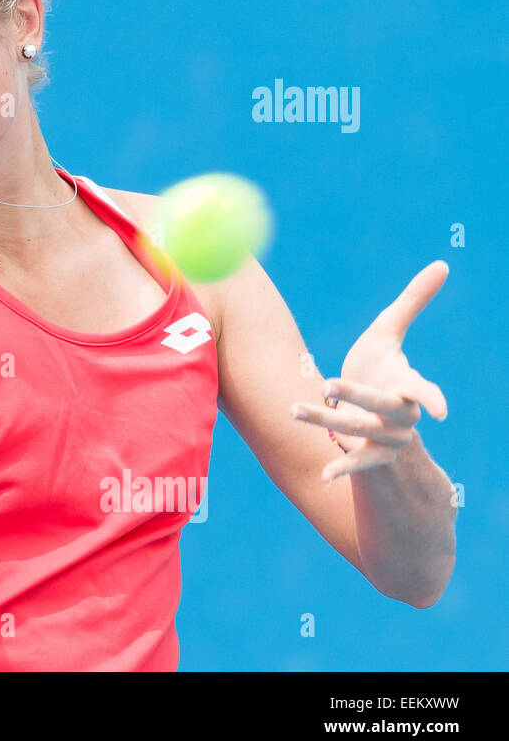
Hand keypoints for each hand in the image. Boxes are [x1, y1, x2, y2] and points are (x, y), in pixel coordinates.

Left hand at [291, 260, 449, 483]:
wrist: (372, 410)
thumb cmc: (380, 366)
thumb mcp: (389, 332)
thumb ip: (412, 301)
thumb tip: (443, 263)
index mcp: (408, 386)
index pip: (422, 390)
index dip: (432, 399)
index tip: (440, 410)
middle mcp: (402, 416)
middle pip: (381, 406)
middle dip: (356, 395)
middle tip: (330, 383)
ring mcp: (387, 438)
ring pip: (359, 430)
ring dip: (326, 420)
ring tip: (295, 409)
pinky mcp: (370, 454)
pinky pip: (358, 464)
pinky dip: (342, 469)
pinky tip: (322, 477)